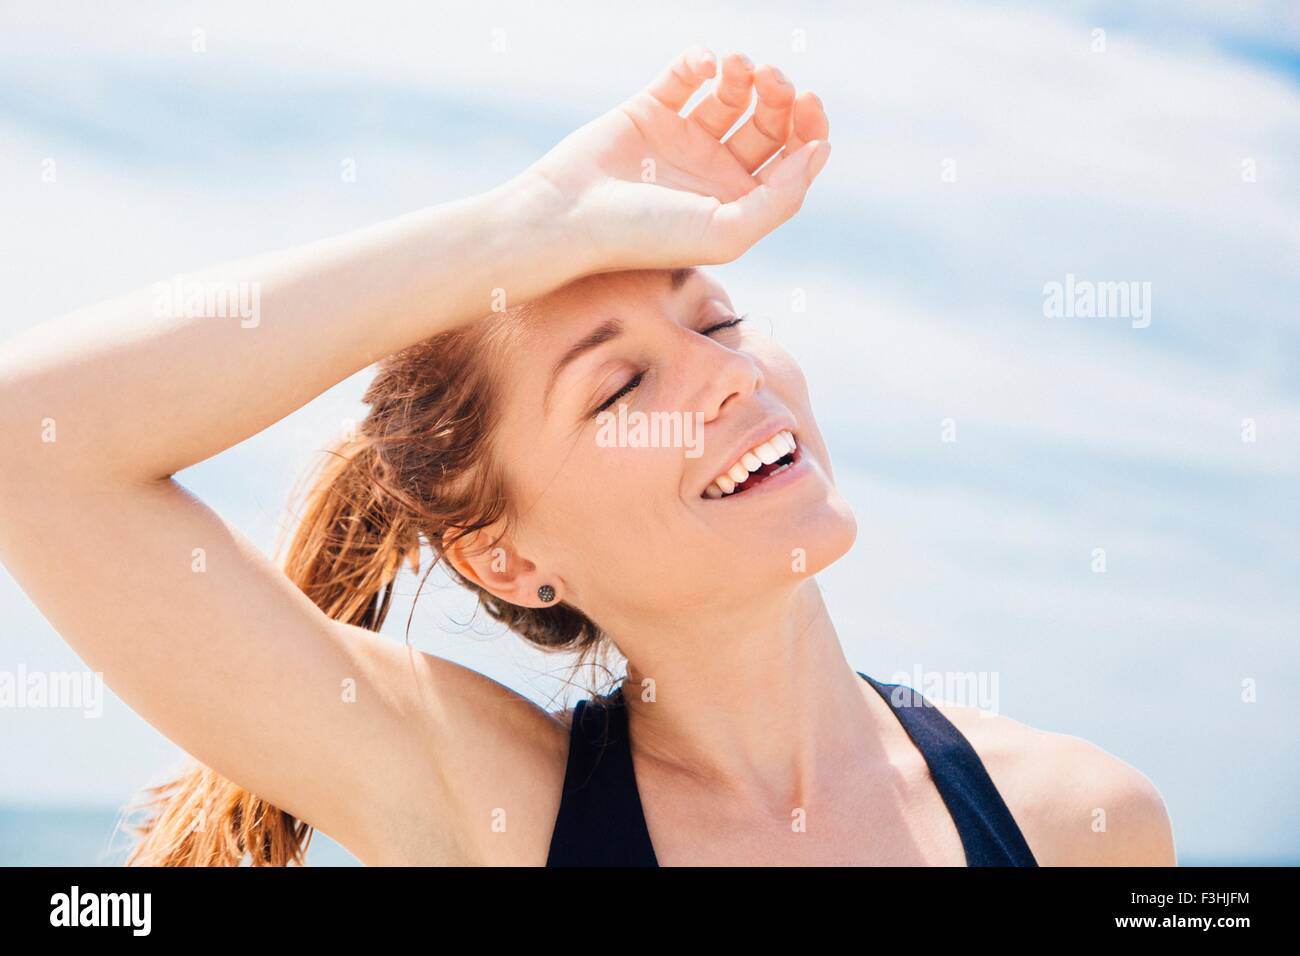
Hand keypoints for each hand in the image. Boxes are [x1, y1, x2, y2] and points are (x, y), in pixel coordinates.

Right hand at [520, 46, 830, 271]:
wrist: (569, 218)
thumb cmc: (644, 236)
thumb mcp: (725, 233)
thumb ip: (781, 199)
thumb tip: (820, 152)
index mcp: (737, 204)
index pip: (792, 158)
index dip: (809, 127)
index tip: (808, 105)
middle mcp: (714, 172)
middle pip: (769, 123)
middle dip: (780, 95)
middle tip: (772, 80)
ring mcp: (682, 140)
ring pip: (732, 94)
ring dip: (744, 72)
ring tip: (736, 66)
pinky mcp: (649, 111)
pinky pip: (685, 75)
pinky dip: (699, 60)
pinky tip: (703, 64)